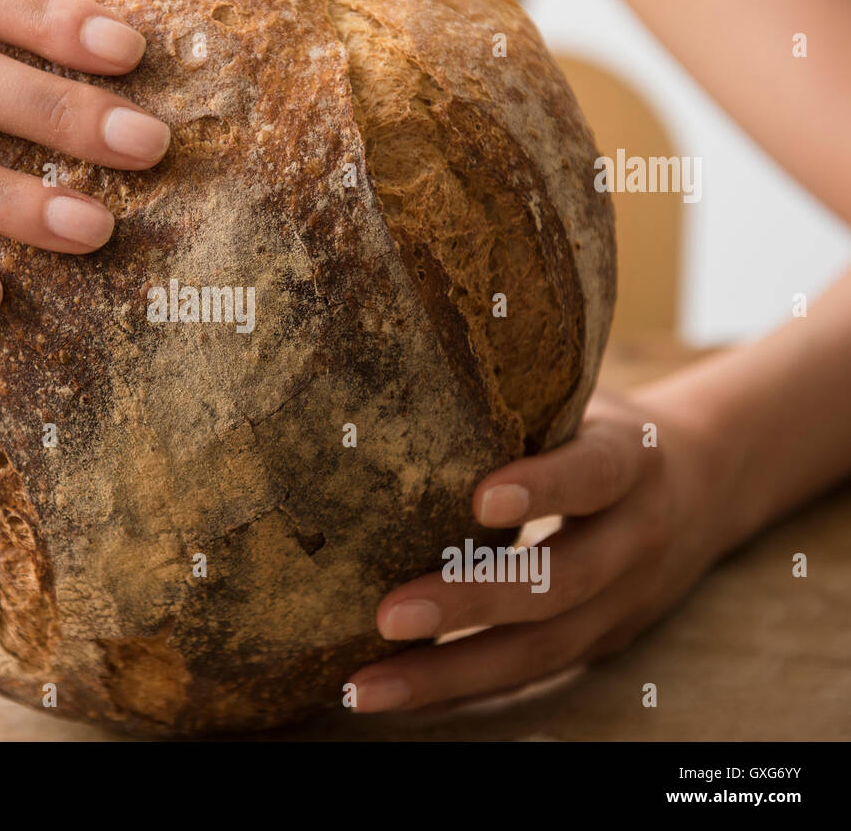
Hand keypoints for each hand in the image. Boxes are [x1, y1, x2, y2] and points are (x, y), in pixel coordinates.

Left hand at [348, 386, 743, 713]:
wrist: (708, 480)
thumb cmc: (603, 427)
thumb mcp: (580, 399)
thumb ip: (516, 401)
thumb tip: (404, 381)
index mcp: (632, 460)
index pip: (593, 474)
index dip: (544, 487)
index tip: (481, 499)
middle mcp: (635, 537)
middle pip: (559, 583)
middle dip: (470, 604)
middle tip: (387, 616)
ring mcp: (624, 602)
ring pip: (540, 649)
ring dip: (447, 674)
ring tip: (366, 687)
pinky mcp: (602, 642)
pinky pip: (528, 673)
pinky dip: (459, 688)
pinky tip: (392, 694)